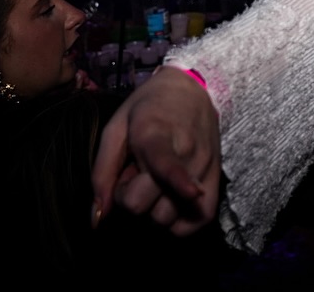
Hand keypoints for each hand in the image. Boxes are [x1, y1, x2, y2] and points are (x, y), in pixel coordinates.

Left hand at [91, 66, 220, 235]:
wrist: (192, 90)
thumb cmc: (148, 108)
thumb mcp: (116, 129)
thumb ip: (102, 172)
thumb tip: (97, 219)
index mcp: (156, 135)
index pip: (167, 164)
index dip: (177, 180)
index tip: (192, 193)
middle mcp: (185, 155)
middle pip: (146, 206)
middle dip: (130, 198)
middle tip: (135, 174)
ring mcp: (203, 169)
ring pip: (166, 218)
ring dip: (152, 208)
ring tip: (155, 183)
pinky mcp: (216, 180)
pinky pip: (197, 221)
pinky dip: (179, 222)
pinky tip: (171, 202)